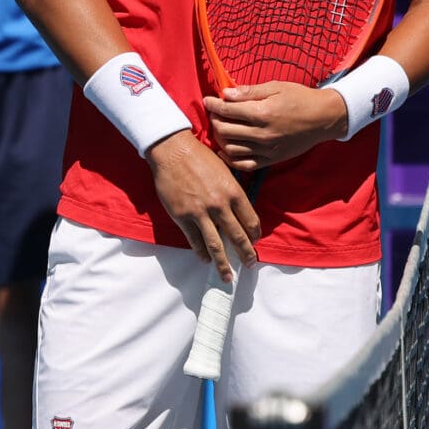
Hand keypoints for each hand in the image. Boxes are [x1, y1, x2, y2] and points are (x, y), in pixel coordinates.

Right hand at [147, 128, 260, 278]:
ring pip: (216, 245)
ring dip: (223, 263)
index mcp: (234, 192)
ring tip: (228, 276)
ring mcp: (200, 213)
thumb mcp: (225, 171)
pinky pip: (194, 240)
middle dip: (246, 254)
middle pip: (237, 236)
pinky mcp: (183, 217)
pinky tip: (205, 260)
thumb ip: (233, 192)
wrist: (173, 151)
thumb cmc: (200, 157)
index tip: (255, 242)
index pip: (251, 221)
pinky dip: (201, 252)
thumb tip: (240, 211)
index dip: (254, 235)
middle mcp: (220, 205)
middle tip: (250, 264)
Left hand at [204, 82, 345, 173]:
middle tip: (216, 113)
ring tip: (222, 129)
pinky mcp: (271, 159)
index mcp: (263, 113)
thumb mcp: (276, 87)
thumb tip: (226, 93)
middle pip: (225, 130)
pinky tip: (226, 149)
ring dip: (221, 138)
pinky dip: (230, 158)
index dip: (213, 104)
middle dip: (215, 120)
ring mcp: (267, 149)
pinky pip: (244, 164)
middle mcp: (263, 134)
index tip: (208, 100)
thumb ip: (250, 91)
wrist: (324, 119)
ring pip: (231, 149)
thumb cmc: (300, 98)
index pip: (227, 110)